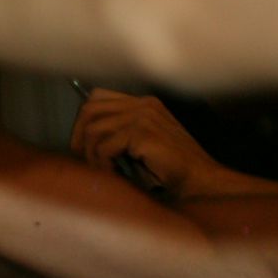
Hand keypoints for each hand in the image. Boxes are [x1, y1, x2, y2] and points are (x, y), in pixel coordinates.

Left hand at [65, 88, 221, 195]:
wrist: (199, 179)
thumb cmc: (170, 167)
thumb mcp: (141, 143)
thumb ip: (119, 133)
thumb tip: (81, 140)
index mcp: (143, 103)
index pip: (97, 98)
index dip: (82, 121)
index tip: (82, 146)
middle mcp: (142, 104)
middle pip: (89, 109)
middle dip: (79, 136)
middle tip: (86, 160)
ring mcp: (143, 117)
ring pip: (93, 130)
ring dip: (92, 155)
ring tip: (105, 170)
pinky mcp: (141, 133)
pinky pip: (103, 148)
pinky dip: (103, 165)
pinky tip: (115, 174)